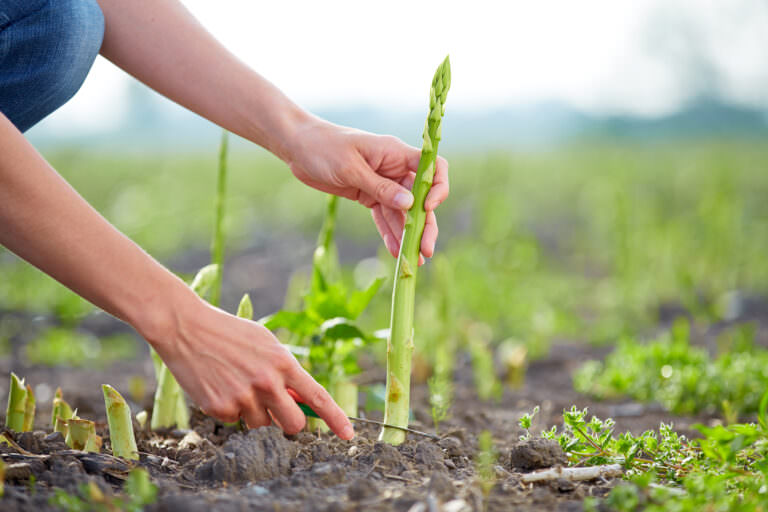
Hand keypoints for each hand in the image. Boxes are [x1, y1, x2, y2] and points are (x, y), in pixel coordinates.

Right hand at [151, 290, 354, 439]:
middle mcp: (267, 383)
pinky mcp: (220, 408)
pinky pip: (235, 422)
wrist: (187, 328)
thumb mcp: (265, 344)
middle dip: (289, 423)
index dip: (335, 418)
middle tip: (278, 412)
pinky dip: (231, 410)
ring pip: (261, 425)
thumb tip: (298, 399)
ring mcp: (243, 398)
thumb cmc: (230, 333)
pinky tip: (219, 386)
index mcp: (283, 363)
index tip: (349, 434)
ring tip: (237, 385)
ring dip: (255, 413)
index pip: (317, 397)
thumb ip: (284, 371)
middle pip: (292, 424)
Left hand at [286, 118, 448, 262]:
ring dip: (408, 235)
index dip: (436, 188)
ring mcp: (382, 183)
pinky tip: (395, 252)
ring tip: (413, 260)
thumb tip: (410, 204)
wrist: (298, 147)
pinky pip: (384, 216)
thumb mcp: (350, 168)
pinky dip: (389, 233)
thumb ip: (380, 187)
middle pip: (420, 197)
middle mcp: (394, 169)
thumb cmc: (323, 148)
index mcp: (395, 153)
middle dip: (425, 224)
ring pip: (403, 212)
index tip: (427, 208)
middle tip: (425, 250)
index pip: (432, 167)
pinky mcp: (368, 195)